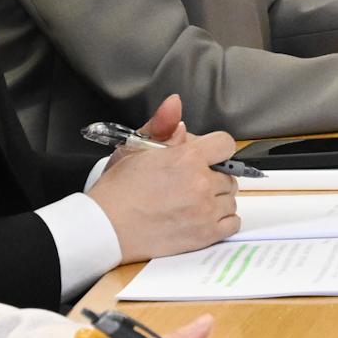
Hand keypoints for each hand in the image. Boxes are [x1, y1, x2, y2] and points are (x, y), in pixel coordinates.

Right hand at [88, 101, 239, 260]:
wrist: (105, 227)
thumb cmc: (117, 190)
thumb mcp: (135, 148)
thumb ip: (161, 125)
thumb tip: (175, 103)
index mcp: (187, 158)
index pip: (225, 144)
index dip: (214, 149)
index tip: (205, 157)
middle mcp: (200, 183)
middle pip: (228, 174)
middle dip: (212, 176)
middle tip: (187, 183)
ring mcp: (205, 210)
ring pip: (230, 199)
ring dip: (216, 199)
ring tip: (190, 202)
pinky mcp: (205, 234)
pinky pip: (232, 222)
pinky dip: (221, 220)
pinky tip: (201, 217)